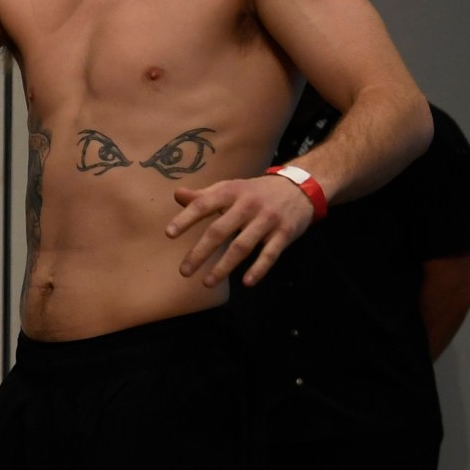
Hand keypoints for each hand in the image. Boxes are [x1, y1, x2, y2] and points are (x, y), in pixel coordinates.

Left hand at [168, 174, 317, 287]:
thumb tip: (177, 195)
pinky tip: (247, 282)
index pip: (204, 205)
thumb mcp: (231, 188)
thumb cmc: (255, 192)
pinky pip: (270, 254)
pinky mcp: (285, 233)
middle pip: (220, 230)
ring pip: (242, 246)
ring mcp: (268, 220)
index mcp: (231, 191)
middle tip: (184, 271)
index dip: (186, 219)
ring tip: (207, 282)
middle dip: (200, 252)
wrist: (300, 187)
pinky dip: (259, 269)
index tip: (169, 234)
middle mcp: (248, 205)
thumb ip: (204, 196)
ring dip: (224, 266)